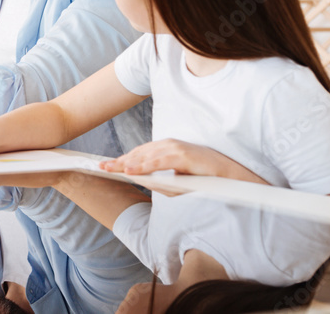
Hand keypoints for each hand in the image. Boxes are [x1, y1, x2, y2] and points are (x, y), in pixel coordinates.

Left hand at [99, 139, 219, 175]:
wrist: (226, 176)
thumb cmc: (201, 179)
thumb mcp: (176, 183)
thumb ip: (158, 182)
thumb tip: (139, 182)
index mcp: (165, 150)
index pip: (139, 154)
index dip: (122, 160)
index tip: (106, 166)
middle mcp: (168, 145)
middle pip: (138, 153)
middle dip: (120, 161)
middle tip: (102, 167)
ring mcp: (175, 148)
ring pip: (146, 156)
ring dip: (128, 163)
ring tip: (113, 169)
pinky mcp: (182, 154)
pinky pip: (159, 160)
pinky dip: (144, 165)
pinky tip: (132, 171)